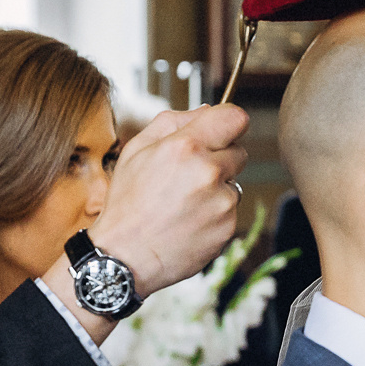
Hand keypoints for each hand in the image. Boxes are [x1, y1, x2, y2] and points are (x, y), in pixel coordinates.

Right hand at [91, 104, 249, 297]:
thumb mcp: (136, 150)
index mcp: (185, 146)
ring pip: (235, 183)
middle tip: (189, 176)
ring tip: (183, 203)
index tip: (220, 131)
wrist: (125, 256)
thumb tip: (206, 109)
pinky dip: (215, 213)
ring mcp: (222, 201)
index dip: (228, 123)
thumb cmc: (128, 202)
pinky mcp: (228, 227)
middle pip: (239, 151)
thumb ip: (173, 121)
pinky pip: (231, 210)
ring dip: (217, 189)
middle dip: (219, 158)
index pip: (236, 118)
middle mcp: (209, 171)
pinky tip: (189, 221)